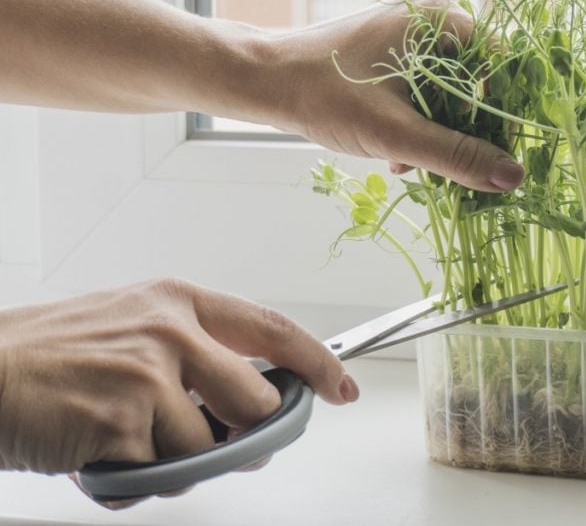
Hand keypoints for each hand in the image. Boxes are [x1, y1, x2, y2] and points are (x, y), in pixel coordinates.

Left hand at [0, 0, 523, 190]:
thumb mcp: (395, 133)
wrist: (259, 81)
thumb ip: (456, 156)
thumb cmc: (322, 95)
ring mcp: (409, 37)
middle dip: (463, 132)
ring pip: (449, 95)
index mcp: (441, 19)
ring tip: (410, 166)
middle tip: (449, 168)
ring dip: (437, 136)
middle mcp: (430, 19)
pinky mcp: (390, 56)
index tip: (496, 153)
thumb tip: (512, 178)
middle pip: (476, 84)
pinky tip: (396, 157)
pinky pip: (424, 94)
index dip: (504, 113)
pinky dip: (416, 126)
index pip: (501, 66)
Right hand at [0, 278, 356, 507]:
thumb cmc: (48, 354)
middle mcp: (170, 331)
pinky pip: (159, 476)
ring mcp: (148, 377)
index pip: (272, 329)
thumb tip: (249, 401)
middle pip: (255, 404)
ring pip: (208, 449)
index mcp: (177, 301)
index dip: (316, 361)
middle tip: (217, 447)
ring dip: (175, 461)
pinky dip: (133, 481)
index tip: (340, 386)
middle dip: (245, 438)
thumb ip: (192, 353)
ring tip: (126, 439)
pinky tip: (98, 454)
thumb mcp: (130, 327)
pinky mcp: (123, 424)